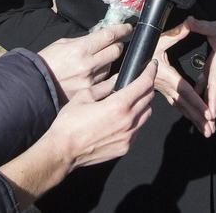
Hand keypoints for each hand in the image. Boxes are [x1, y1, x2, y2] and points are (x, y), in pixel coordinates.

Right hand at [0, 65, 154, 208]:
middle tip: (141, 80)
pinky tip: (124, 117)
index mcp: (119, 105)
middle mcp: (128, 121)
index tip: (152, 65)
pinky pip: (138, 129)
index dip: (150, 71)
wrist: (63, 151)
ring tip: (132, 99)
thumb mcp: (84, 96)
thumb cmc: (69, 123)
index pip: (144, 84)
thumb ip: (103, 87)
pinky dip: (136, 120)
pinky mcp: (125, 147)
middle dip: (147, 86)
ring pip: (146, 115)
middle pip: (149, 98)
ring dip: (143, 104)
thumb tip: (116, 80)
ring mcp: (128, 136)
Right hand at [38, 24, 131, 103]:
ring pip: (112, 67)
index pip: (108, 35)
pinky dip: (105, 77)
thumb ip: (83, 41)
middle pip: (115, 51)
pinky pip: (105, 82)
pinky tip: (100, 75)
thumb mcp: (63, 44)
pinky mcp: (89, 92)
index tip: (127, 28)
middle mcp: (88, 64)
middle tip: (115, 44)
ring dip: (110, 62)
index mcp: (80, 48)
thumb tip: (101, 37)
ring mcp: (90, 80)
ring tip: (100, 62)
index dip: (121, 30)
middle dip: (118, 46)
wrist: (34, 85)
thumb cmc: (48, 62)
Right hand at [152, 20, 212, 136]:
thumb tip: (190, 24)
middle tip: (211, 130)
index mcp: (167, 76)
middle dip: (199, 118)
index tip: (208, 114)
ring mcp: (164, 91)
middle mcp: (166, 87)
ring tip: (206, 131)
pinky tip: (194, 121)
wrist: (128, 59)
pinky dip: (186, 114)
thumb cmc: (143, 48)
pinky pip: (177, 106)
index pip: (185, 91)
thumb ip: (176, 34)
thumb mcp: (160, 39)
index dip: (197, 103)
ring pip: (181, 108)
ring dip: (194, 120)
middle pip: (185, 105)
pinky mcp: (162, 92)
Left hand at [186, 17, 215, 123]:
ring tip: (205, 124)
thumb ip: (202, 26)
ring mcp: (215, 69)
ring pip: (210, 90)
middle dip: (211, 109)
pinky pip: (207, 85)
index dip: (212, 97)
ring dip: (207, 106)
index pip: (214, 82)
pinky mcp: (213, 67)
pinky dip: (204, 95)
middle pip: (213, 92)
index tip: (211, 112)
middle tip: (209, 126)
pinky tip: (198, 105)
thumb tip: (189, 21)